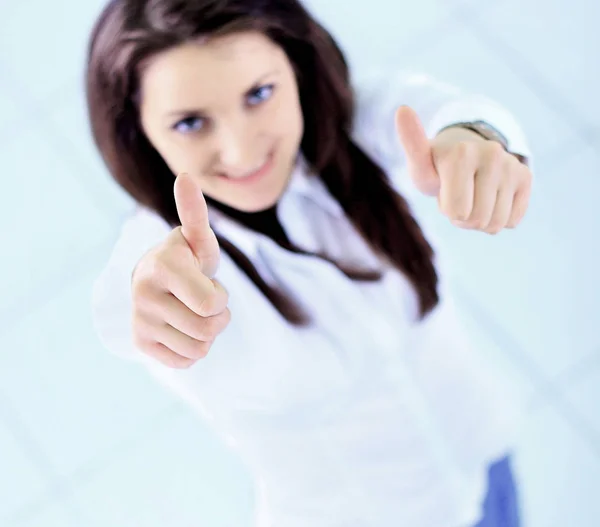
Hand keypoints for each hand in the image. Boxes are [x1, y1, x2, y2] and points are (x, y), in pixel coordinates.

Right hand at [131, 174, 229, 368]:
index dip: (220, 298)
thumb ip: (195, 213)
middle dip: (218, 317)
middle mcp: (144, 294)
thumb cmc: (186, 260)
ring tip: (194, 313)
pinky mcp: (141, 343)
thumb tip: (186, 176)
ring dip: (207, 335)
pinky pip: (185, 362)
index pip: (212, 304)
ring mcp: (140, 321)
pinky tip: (182, 329)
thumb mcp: (196, 239)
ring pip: (199, 349)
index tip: (209, 284)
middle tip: (204, 301)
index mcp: (163, 267)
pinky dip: (192, 350)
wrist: (154, 282)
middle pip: (209, 329)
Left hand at [395, 105, 531, 233]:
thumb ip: (411, 144)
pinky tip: (490, 198)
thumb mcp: (420, 165)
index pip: (457, 213)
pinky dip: (499, 217)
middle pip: (477, 220)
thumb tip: (402, 109)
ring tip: (472, 196)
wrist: (464, 156)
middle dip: (463, 218)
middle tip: (458, 195)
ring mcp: (511, 164)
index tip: (444, 189)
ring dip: (481, 220)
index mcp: (461, 154)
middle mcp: (491, 154)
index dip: (448, 209)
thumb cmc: (437, 167)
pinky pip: (512, 220)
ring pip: (496, 224)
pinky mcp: (525, 176)